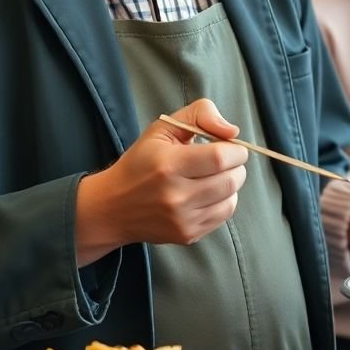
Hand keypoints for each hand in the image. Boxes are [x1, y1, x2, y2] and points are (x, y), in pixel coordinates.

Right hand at [75, 98, 249, 264]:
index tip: (231, 146)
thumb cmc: (141, 162)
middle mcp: (176, 196)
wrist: (113, 207)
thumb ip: (200, 114)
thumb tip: (233, 132)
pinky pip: (223, 215)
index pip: (221, 157)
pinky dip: (224, 201)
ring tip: (215, 176)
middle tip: (226, 160)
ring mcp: (182, 220)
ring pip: (231, 199)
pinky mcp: (187, 235)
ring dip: (231, 184)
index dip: (235, 150)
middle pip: (230, 180)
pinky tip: (208, 193)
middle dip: (236, 166)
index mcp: (168, 164)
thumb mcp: (163, 127)